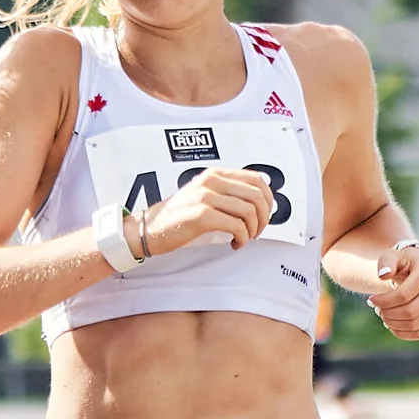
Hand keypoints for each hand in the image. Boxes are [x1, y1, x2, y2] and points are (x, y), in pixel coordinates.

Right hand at [138, 165, 275, 258]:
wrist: (149, 229)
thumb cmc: (179, 216)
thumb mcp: (204, 195)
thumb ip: (227, 193)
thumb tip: (259, 201)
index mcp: (215, 174)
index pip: (256, 179)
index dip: (268, 199)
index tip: (264, 215)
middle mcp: (211, 181)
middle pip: (257, 195)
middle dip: (263, 217)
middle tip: (257, 231)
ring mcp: (205, 197)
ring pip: (249, 211)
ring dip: (253, 230)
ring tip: (245, 238)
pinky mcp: (201, 215)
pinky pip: (236, 226)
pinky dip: (242, 238)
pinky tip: (235, 244)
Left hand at [365, 242, 418, 341]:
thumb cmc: (403, 263)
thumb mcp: (392, 256)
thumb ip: (386, 262)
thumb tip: (383, 275)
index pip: (404, 295)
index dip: (384, 301)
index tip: (371, 299)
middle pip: (411, 311)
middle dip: (389, 314)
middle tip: (377, 310)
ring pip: (416, 325)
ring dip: (394, 325)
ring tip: (384, 316)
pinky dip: (403, 333)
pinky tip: (393, 325)